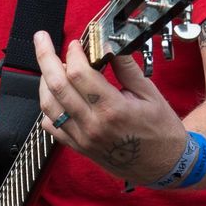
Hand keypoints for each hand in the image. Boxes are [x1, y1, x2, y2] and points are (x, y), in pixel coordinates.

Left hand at [34, 30, 189, 186]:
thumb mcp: (150, 94)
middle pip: (57, 86)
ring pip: (48, 105)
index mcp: (112, 109)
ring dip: (44, 81)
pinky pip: (51, 126)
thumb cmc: (161, 130)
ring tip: (49, 66)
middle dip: (45, 57)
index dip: (74, 53)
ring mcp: (82, 139)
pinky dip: (48, 107)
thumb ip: (126, 68)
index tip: (77, 44)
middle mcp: (93, 125)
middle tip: (42, 39)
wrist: (164, 166)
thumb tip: (109, 45)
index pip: (79, 74)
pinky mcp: (79, 147)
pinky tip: (55, 95)